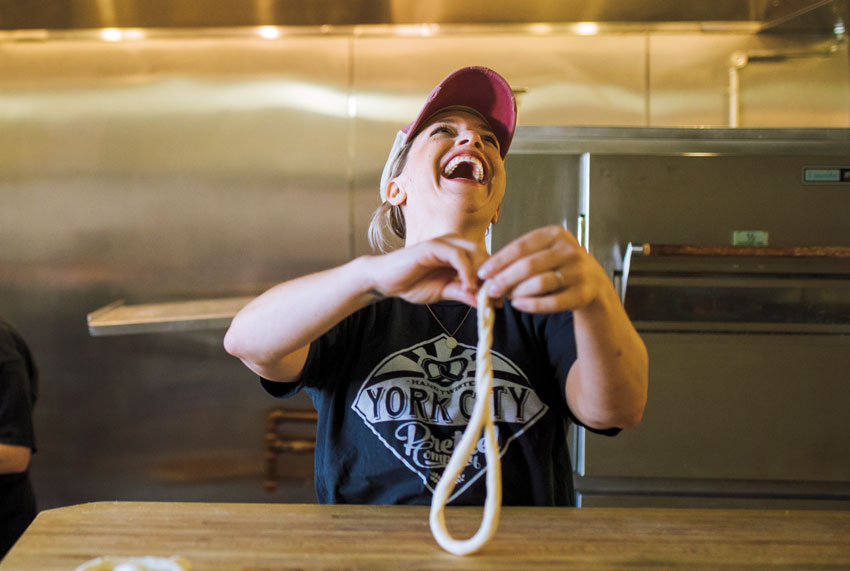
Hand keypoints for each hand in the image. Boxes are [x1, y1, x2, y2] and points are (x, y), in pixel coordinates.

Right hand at [368, 235, 487, 305]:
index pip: (486, 261)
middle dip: (493, 276)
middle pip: (486, 254)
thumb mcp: (445, 292)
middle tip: (498, 298)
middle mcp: (454, 244)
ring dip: (482, 274)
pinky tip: (467, 287)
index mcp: (458, 253)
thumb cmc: (412, 283)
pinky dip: (466, 271)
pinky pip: (458, 255)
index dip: (496, 279)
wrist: (385, 282)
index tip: (502, 300)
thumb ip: (464, 294)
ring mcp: (443, 243)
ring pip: (475, 251)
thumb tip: (488, 304)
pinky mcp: (433, 246)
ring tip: (484, 294)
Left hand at [477, 225, 607, 313]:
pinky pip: (552, 302)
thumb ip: (519, 258)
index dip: (499, 260)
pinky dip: (531, 305)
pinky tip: (519, 305)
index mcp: (556, 234)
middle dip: (504, 279)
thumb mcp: (543, 253)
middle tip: (491, 289)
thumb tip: (488, 271)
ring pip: (539, 283)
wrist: (593, 283)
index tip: (484, 272)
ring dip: (517, 292)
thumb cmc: (561, 266)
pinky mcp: (582, 293)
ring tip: (506, 296)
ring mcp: (578, 272)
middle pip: (528, 266)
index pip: (521, 246)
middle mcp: (569, 250)